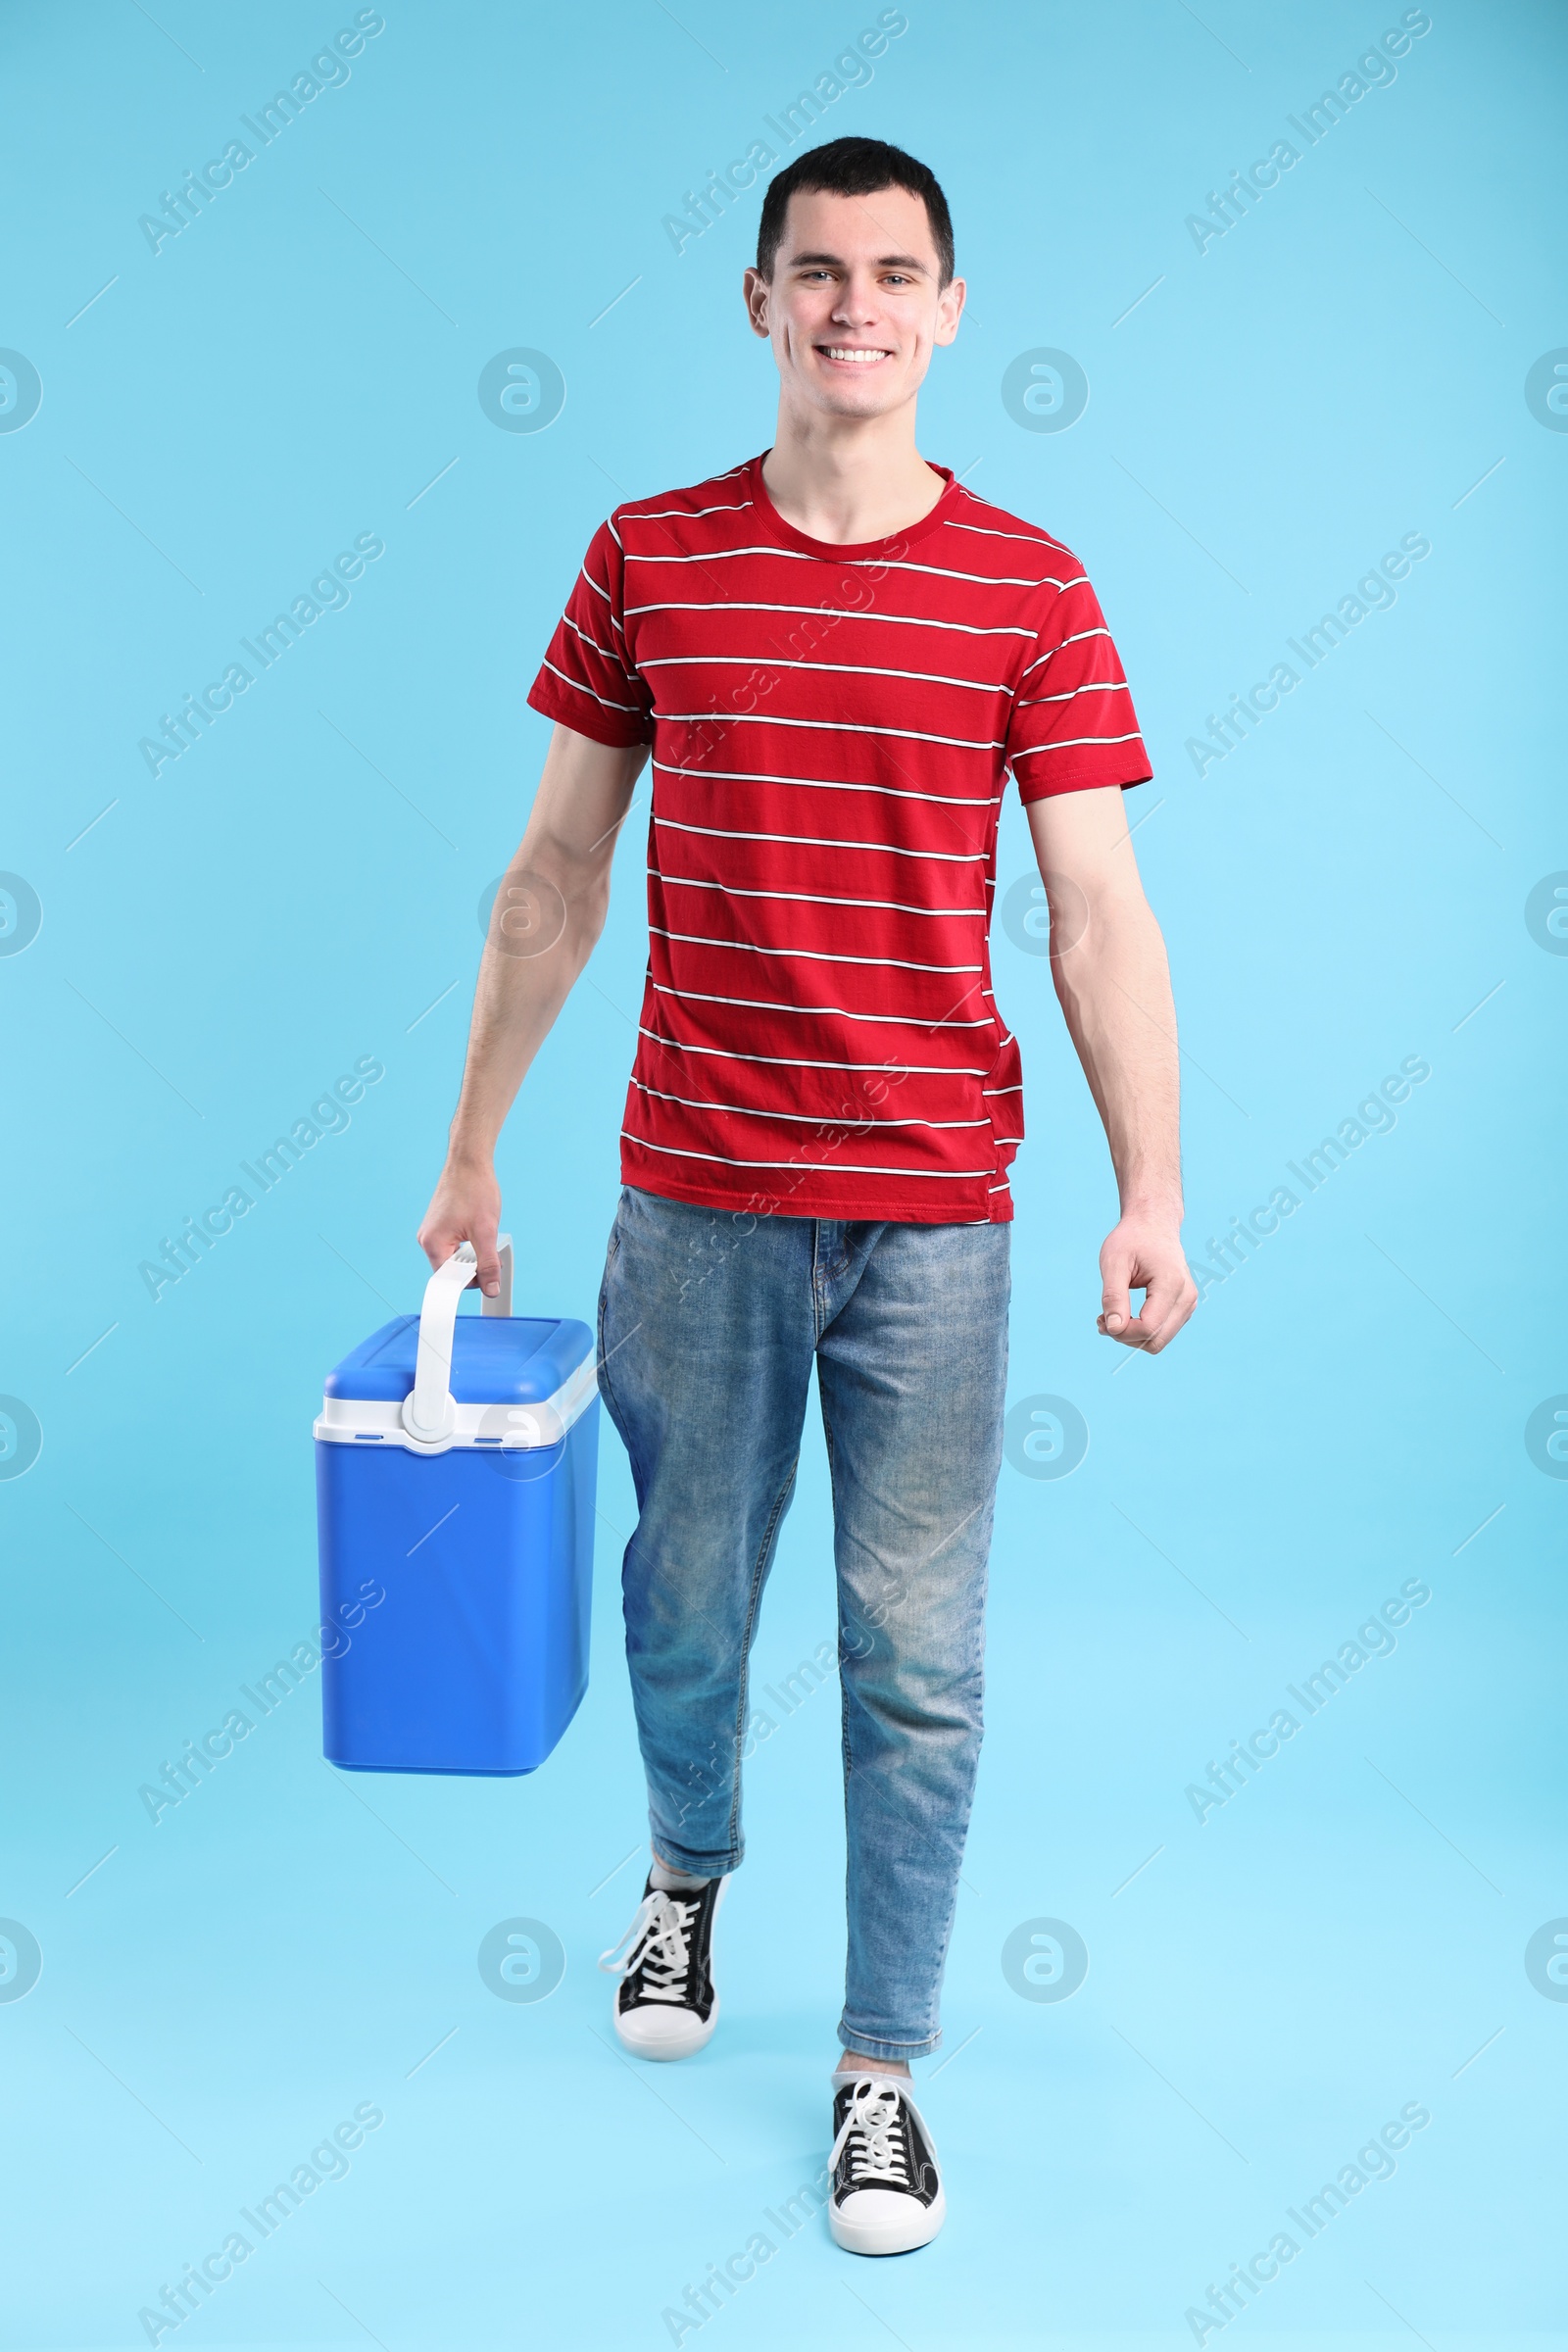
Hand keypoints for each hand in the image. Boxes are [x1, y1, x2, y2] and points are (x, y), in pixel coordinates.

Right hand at [416, 1155, 502, 1295]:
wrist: (469, 1162)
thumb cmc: (474, 1189)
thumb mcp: (486, 1232)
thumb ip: (488, 1264)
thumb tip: (492, 1290)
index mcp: (433, 1244)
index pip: (450, 1280)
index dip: (472, 1281)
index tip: (489, 1275)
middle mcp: (427, 1240)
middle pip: (452, 1271)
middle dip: (474, 1266)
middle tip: (490, 1248)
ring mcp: (432, 1232)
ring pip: (455, 1258)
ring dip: (473, 1254)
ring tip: (483, 1233)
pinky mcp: (439, 1226)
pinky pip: (454, 1246)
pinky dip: (468, 1244)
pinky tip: (477, 1229)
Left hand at [1097, 1212, 1196, 1354]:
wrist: (1154, 1226)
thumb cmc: (1132, 1240)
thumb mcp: (1114, 1262)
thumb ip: (1113, 1296)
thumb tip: (1113, 1329)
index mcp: (1172, 1284)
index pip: (1148, 1328)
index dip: (1121, 1332)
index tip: (1101, 1319)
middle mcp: (1186, 1298)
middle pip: (1155, 1341)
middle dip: (1125, 1337)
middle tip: (1102, 1319)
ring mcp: (1188, 1305)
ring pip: (1158, 1342)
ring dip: (1131, 1336)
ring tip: (1110, 1314)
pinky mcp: (1183, 1309)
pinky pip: (1160, 1333)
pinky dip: (1139, 1330)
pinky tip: (1123, 1313)